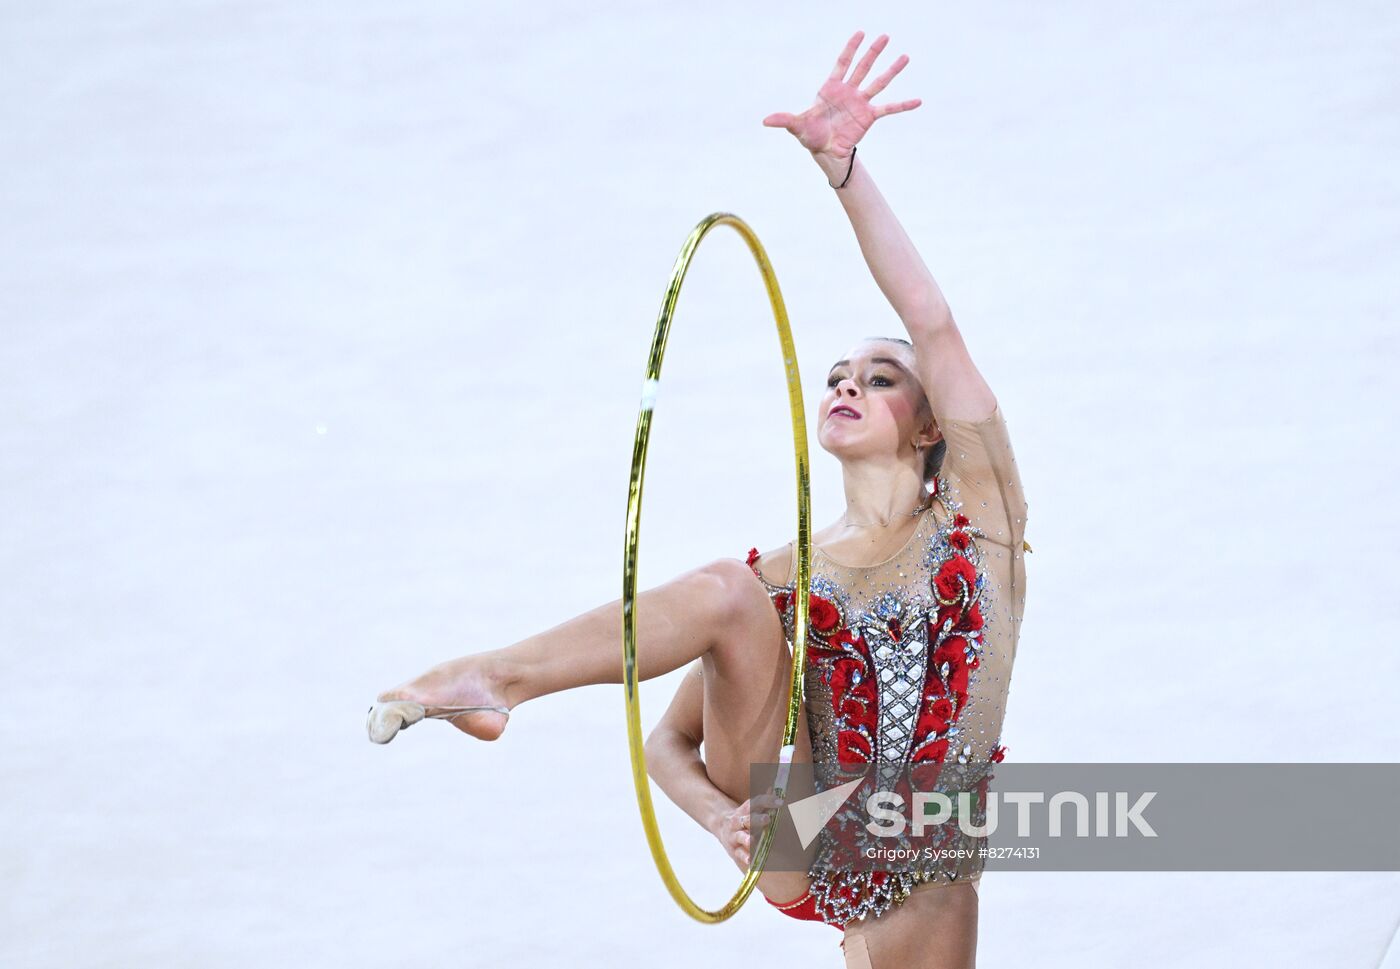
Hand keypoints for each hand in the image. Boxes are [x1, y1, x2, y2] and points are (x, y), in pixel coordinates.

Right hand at [714, 791, 785, 869]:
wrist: (720, 826)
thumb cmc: (742, 817)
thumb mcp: (749, 808)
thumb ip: (762, 802)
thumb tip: (774, 788)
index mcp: (744, 810)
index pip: (755, 803)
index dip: (767, 800)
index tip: (780, 801)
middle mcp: (738, 821)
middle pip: (747, 819)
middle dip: (756, 819)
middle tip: (767, 819)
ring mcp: (734, 835)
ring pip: (740, 836)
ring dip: (746, 839)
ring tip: (753, 840)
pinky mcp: (733, 849)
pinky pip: (739, 853)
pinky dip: (744, 856)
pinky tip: (750, 859)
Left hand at [762, 31, 921, 160]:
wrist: (824, 150)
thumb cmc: (810, 134)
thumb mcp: (797, 126)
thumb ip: (784, 120)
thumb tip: (765, 121)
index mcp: (831, 89)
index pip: (842, 63)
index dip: (850, 49)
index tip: (860, 33)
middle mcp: (848, 91)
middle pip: (863, 68)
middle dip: (873, 53)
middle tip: (884, 36)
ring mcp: (860, 103)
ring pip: (878, 83)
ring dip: (891, 70)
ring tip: (905, 57)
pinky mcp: (869, 117)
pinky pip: (888, 109)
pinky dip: (903, 105)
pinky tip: (918, 100)